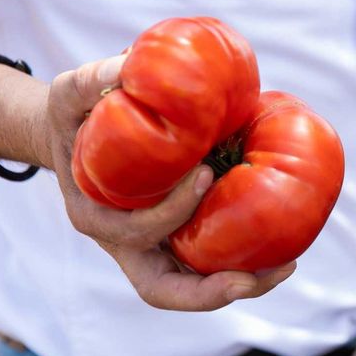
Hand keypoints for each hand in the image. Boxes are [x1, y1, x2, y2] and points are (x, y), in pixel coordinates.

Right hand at [42, 55, 295, 310]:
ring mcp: (154, 248)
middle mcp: (126, 245)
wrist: (79, 138)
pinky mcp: (179, 240)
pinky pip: (211, 263)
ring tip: (285, 266)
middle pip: (166, 290)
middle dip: (211, 291)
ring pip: (193, 288)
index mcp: (97, 218)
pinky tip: (283, 243)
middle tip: (255, 275)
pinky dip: (244, 261)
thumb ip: (93, 80)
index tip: (204, 174)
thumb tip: (131, 65)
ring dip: (240, 284)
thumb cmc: (75, 117)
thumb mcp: (70, 93)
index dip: (171, 211)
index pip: (136, 232)